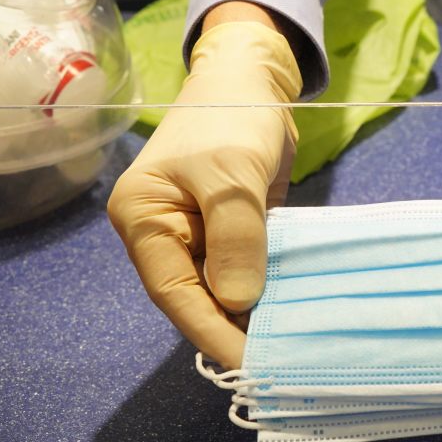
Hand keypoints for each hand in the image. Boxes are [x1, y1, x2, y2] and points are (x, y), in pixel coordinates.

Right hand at [108, 12, 301, 369]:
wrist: (253, 78)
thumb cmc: (231, 117)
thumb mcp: (231, 173)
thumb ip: (235, 236)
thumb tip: (239, 302)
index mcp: (145, 220)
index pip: (174, 291)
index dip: (210, 330)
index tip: (247, 363)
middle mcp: (166, 234)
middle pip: (197, 296)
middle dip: (233, 329)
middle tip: (277, 363)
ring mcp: (201, 233)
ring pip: (225, 287)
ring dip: (255, 313)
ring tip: (291, 347)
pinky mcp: (235, 230)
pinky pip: (249, 268)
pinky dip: (269, 289)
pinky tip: (297, 312)